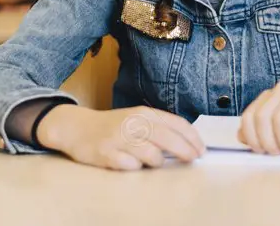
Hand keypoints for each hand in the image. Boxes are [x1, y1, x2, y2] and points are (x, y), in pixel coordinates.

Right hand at [37, 105, 204, 170]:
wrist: (78, 128)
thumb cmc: (114, 126)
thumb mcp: (137, 119)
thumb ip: (159, 128)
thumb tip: (187, 143)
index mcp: (144, 113)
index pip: (176, 124)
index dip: (192, 138)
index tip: (201, 150)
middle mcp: (133, 123)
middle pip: (167, 138)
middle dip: (184, 151)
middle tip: (192, 160)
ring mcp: (119, 138)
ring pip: (151, 154)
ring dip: (157, 162)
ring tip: (151, 161)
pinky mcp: (106, 153)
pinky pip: (130, 166)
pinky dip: (135, 167)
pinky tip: (131, 163)